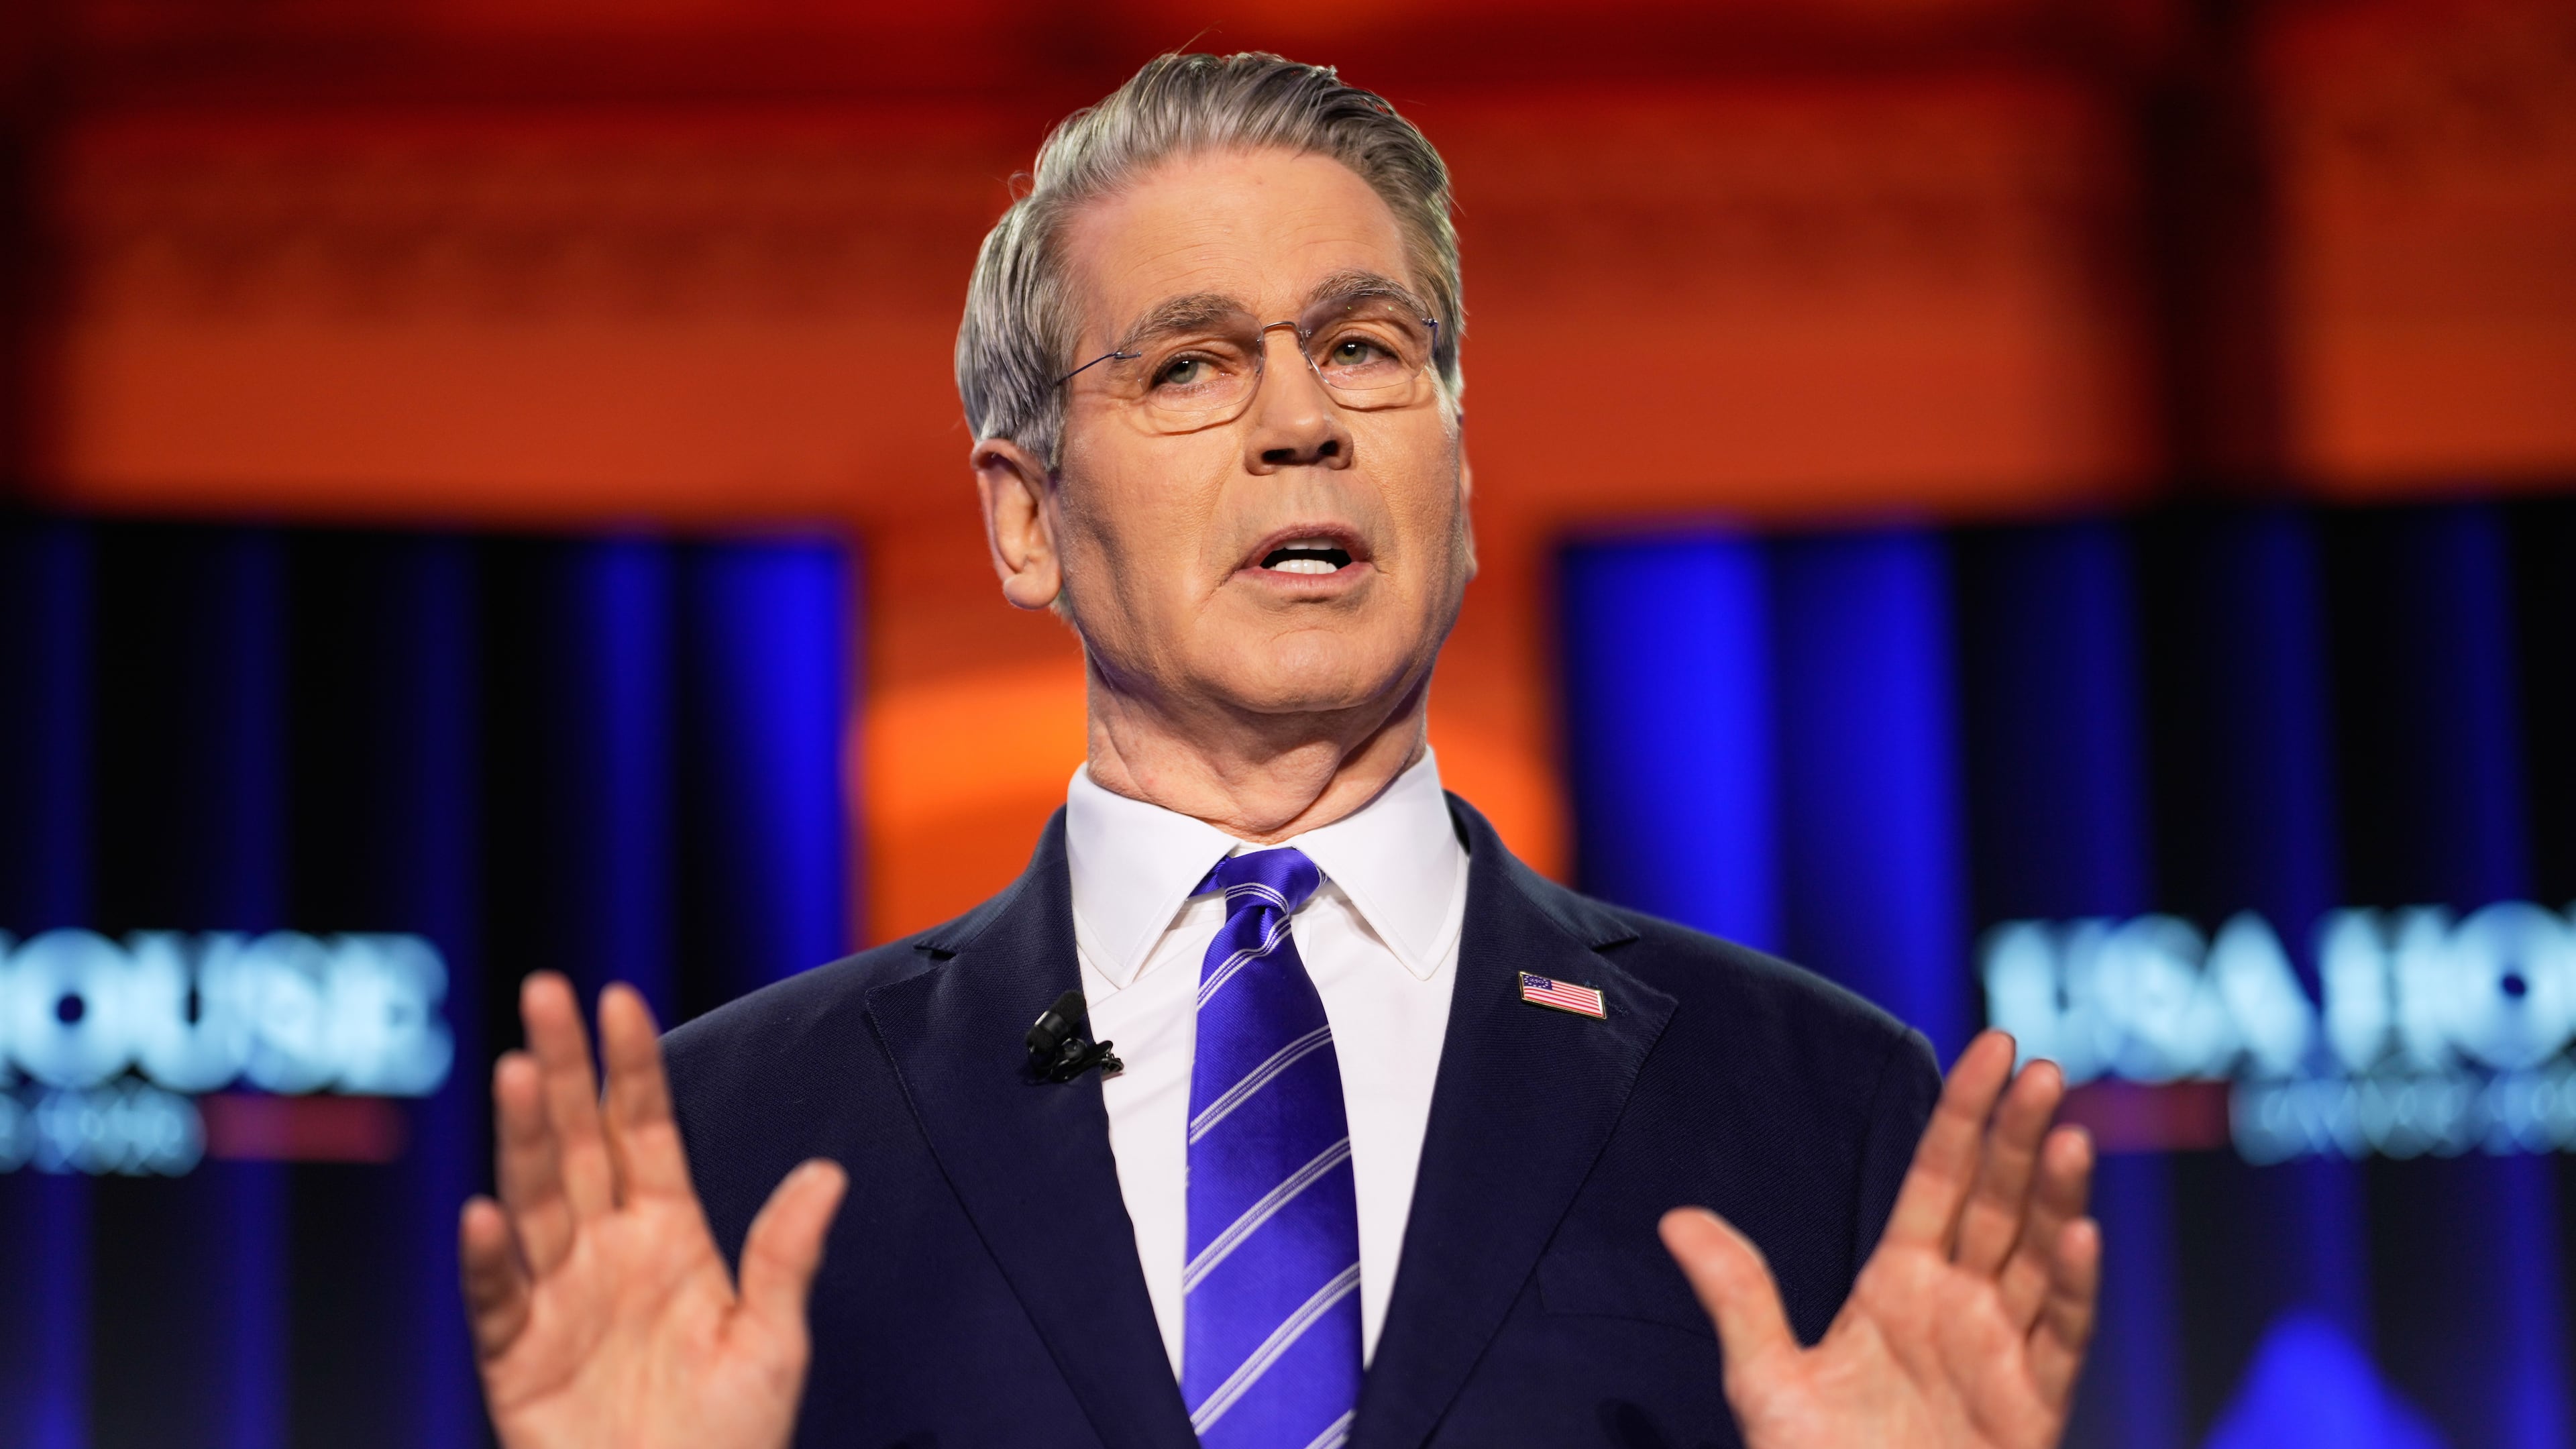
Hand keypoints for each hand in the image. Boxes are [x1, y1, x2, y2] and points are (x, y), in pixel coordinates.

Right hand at [458, 973, 848, 1448]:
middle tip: (545, 991)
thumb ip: (786, 1255)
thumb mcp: (774, 1341)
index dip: (629, 1067)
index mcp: (667, 1234)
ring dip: (522, 1137)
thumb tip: (828, 1172)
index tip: (618, 999)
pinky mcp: (517, 1359)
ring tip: (514, 1071)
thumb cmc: (732, 1440)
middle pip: (576, 1143)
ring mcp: (557, 1300)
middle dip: (560, 1068)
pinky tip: (486, 1211)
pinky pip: (499, 1300)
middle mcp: (605, 1253)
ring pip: (533, 1201)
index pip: (643, 1130)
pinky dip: (491, 1259)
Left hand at [1661, 1030, 2097, 1448]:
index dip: (1966, 1115)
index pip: (1939, 1179)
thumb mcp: (1766, 1380)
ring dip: (2056, 1196)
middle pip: (1997, 1203)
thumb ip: (1738, 1296)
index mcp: (1899, 1285)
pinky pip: (2061, 1337)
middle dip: (2018, 1136)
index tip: (1992, 1049)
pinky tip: (2081, 1236)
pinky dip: (2075, 1288)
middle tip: (2038, 1068)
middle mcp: (1959, 1306)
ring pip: (2038, 1257)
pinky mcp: (2035, 1407)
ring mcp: (2002, 1353)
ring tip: (2066, 1132)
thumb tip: (1675, 1218)